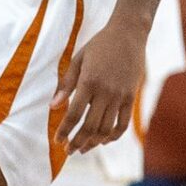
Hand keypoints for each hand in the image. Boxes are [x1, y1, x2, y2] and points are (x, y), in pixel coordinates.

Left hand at [53, 16, 147, 153]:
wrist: (129, 35)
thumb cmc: (99, 45)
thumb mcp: (77, 60)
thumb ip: (66, 84)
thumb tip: (53, 106)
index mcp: (89, 81)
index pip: (74, 113)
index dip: (65, 130)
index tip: (57, 141)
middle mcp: (106, 92)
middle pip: (90, 125)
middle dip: (78, 141)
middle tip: (68, 150)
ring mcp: (121, 96)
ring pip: (107, 128)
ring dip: (94, 142)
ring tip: (83, 148)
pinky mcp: (131, 98)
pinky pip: (124, 123)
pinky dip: (113, 135)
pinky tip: (103, 140)